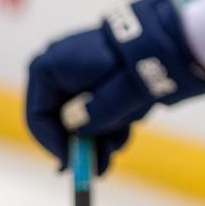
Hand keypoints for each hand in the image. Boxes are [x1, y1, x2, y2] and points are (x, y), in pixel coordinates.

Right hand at [25, 0, 204, 174]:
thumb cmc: (135, 63)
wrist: (166, 37)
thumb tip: (76, 127)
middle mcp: (57, 69)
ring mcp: (76, 74)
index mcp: (49, 67)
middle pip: (60, 120)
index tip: (71, 165)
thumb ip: (91, 117)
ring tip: (120, 139)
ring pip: (79, 118)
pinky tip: (125, 127)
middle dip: (82, 144)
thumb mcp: (113, 97)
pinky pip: (94, 108)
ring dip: (98, 135)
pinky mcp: (95, 79)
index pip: (38, 116)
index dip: (53, 144)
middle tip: (99, 168)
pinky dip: (107, 122)